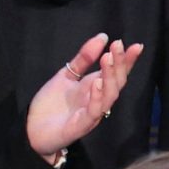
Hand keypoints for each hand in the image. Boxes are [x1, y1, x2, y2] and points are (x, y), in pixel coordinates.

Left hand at [23, 33, 140, 160]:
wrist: (31, 131)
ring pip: (110, 96)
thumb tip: (102, 37)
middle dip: (120, 63)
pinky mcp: (81, 125)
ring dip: (110, 77)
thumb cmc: (50, 104)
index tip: (136, 45)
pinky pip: (94, 111)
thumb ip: (83, 59)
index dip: (127, 60)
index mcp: (97, 88)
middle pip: (117, 82)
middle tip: (117, 45)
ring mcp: (92, 114)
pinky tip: (97, 83)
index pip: (118, 73)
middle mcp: (99, 101)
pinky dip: (97, 97)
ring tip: (107, 58)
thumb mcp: (66, 75)